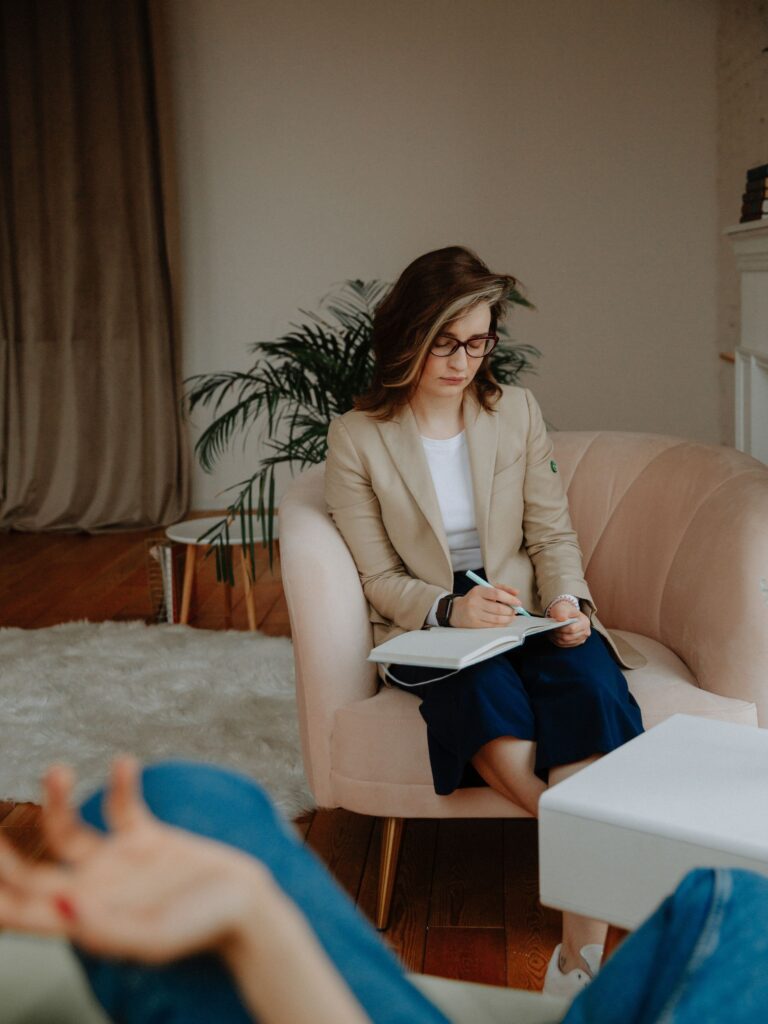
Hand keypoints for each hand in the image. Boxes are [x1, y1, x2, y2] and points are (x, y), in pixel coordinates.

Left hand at [0, 757, 269, 963]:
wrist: (247, 907)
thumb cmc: (202, 929)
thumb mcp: (154, 937)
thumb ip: (105, 928)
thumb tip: (57, 904)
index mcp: (85, 919)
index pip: (22, 911)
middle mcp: (92, 889)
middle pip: (30, 872)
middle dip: (3, 854)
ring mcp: (116, 863)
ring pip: (67, 830)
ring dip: (55, 800)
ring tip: (55, 768)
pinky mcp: (146, 839)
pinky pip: (121, 807)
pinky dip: (120, 783)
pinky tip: (124, 761)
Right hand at [450, 582, 522, 627]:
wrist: (456, 610)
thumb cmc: (475, 598)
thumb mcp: (485, 589)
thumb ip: (502, 588)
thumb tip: (516, 592)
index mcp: (478, 590)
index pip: (497, 594)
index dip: (510, 599)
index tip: (518, 602)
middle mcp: (475, 602)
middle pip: (498, 608)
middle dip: (510, 611)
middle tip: (515, 610)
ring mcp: (474, 614)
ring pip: (496, 619)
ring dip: (508, 619)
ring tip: (512, 616)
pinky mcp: (474, 624)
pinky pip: (492, 626)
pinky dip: (502, 624)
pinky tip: (505, 621)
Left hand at [548, 601, 590, 647]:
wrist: (565, 613)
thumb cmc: (564, 610)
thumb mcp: (563, 607)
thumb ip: (562, 612)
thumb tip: (562, 619)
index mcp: (585, 622)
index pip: (572, 629)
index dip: (561, 629)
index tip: (554, 626)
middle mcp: (585, 632)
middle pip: (568, 637)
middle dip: (558, 634)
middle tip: (551, 629)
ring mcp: (581, 639)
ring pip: (565, 642)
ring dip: (556, 638)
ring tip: (551, 632)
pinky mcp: (575, 643)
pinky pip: (564, 645)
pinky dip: (557, 641)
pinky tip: (553, 636)